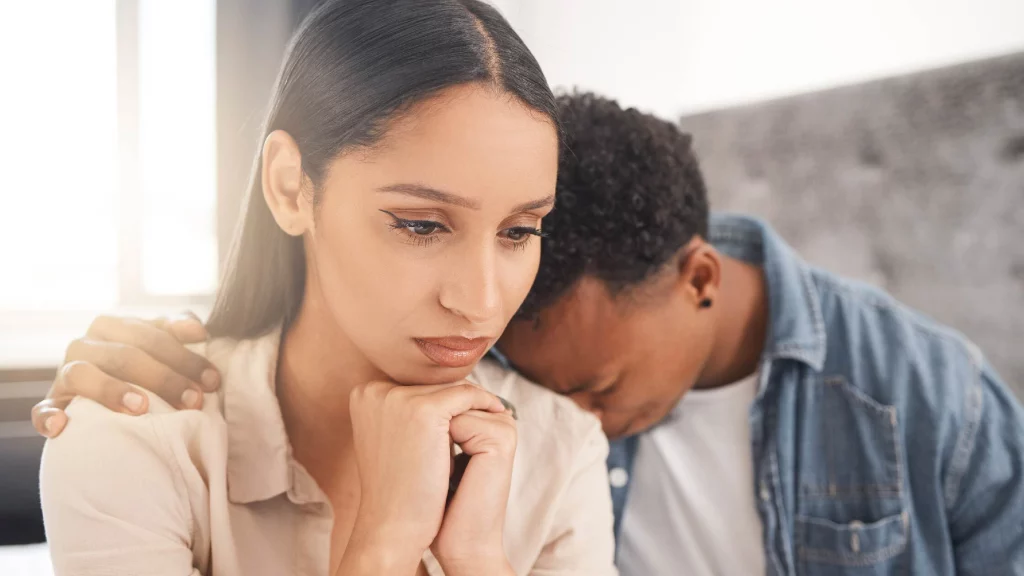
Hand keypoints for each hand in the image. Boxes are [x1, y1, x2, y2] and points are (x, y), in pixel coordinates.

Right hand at [31, 312, 221, 437]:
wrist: (102, 401)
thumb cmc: (142, 368)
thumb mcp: (159, 345)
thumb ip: (177, 329)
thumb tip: (197, 329)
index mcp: (113, 326)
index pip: (151, 336)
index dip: (184, 357)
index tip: (213, 380)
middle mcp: (85, 344)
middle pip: (124, 356)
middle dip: (163, 378)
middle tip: (194, 400)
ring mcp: (64, 374)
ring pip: (82, 374)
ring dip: (111, 389)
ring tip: (141, 407)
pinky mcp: (51, 403)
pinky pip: (43, 409)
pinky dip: (49, 416)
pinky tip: (63, 427)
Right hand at [340, 381, 506, 573]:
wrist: (393, 526)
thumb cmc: (396, 490)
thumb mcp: (391, 441)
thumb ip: (403, 414)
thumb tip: (434, 394)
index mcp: (364, 394)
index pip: (416, 385)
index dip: (444, 399)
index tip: (466, 410)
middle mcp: (375, 390)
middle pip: (433, 385)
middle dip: (459, 401)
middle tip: (487, 409)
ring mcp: (398, 398)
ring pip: (451, 389)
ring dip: (473, 404)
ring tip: (492, 415)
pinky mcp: (424, 410)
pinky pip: (467, 396)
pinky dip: (484, 404)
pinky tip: (497, 414)